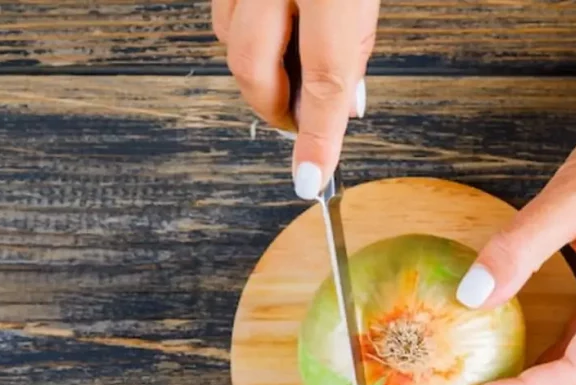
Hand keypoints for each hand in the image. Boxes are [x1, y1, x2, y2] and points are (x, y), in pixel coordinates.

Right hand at [212, 0, 379, 198]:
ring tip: (294, 67)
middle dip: (276, 109)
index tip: (310, 178)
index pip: (325, 79)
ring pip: (230, 43)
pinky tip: (275, 35)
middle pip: (255, 69)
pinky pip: (223, 15)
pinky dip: (245, 38)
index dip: (318, 138)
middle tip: (301, 121)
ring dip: (261, 71)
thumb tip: (340, 109)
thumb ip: (352, 50)